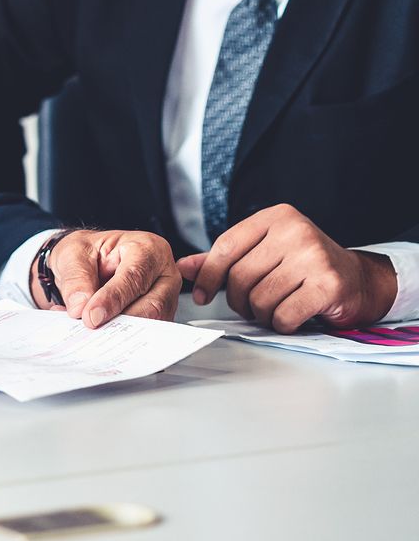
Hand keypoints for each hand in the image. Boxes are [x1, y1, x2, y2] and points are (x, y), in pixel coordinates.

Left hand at [31, 229, 179, 326]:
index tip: (92, 316)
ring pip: (153, 322)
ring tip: (94, 332)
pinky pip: (147, 333)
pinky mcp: (160, 317)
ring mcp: (166, 297)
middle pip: (152, 304)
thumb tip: (80, 307)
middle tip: (93, 327)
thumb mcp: (73, 253)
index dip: (113, 298)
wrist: (89, 261)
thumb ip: (76, 278)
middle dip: (122, 320)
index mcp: (147, 248)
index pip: (135, 276)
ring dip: (122, 331)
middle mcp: (163, 273)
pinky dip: (124, 336)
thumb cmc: (89, 252)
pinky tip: (103, 334)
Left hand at [177, 204, 396, 332]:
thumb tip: (182, 267)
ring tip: (273, 309)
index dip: (208, 275)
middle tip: (250, 306)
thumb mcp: (262, 252)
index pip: (225, 246)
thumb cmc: (302, 266)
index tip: (202, 295)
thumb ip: (222, 259)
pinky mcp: (329, 285)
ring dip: (261, 314)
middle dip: (238, 300)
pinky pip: (284, 315)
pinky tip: (291, 317)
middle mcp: (295, 231)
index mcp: (275, 217)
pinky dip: (281, 324)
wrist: (357, 280)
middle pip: (240, 276)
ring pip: (260, 299)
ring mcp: (314, 256)